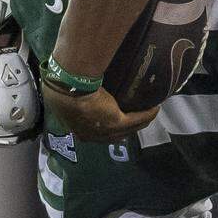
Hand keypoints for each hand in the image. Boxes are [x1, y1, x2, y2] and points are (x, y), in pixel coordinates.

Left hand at [41, 80, 158, 144]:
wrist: (67, 87)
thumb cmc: (63, 85)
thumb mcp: (67, 94)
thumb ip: (72, 93)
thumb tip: (74, 81)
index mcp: (78, 129)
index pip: (96, 132)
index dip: (107, 127)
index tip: (116, 118)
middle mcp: (92, 135)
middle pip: (114, 135)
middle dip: (126, 128)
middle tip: (137, 118)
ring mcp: (104, 131)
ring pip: (127, 129)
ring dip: (140, 121)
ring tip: (149, 112)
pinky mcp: (117, 122)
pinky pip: (136, 120)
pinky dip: (146, 114)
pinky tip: (155, 108)